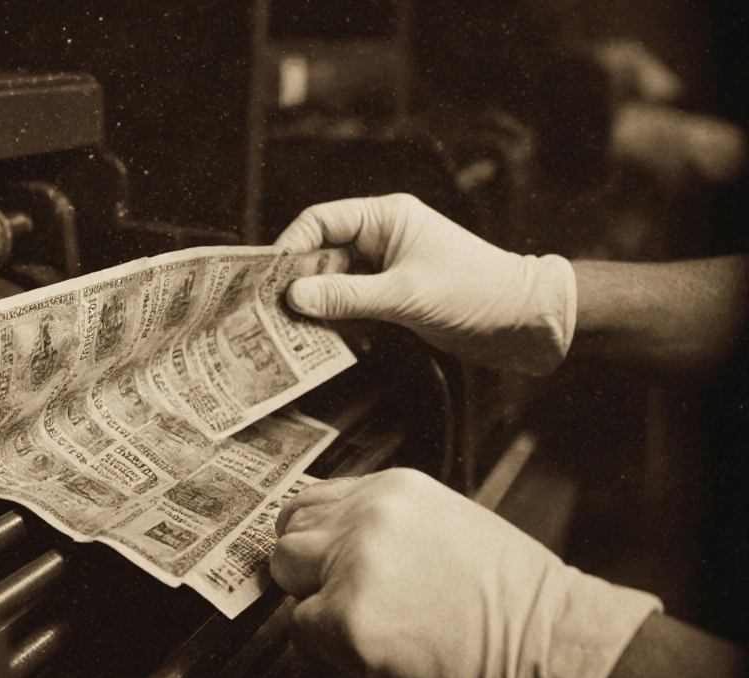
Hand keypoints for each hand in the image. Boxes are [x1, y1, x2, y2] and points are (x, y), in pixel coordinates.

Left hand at [271, 469, 661, 677]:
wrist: (552, 644)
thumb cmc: (516, 600)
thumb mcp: (449, 526)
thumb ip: (390, 524)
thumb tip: (343, 541)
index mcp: (393, 490)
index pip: (315, 497)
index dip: (315, 533)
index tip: (319, 556)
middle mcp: (367, 517)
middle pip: (290, 529)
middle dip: (305, 564)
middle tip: (333, 594)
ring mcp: (353, 565)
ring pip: (285, 570)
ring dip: (308, 597)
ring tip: (353, 620)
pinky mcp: (346, 618)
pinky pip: (299, 626)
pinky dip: (323, 643)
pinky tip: (367, 647)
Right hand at [274, 194, 576, 375]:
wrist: (526, 322)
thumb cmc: (476, 293)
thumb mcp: (406, 295)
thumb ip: (347, 297)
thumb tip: (294, 296)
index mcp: (386, 218)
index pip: (320, 221)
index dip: (291, 247)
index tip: (270, 279)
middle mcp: (382, 238)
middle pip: (321, 254)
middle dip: (298, 282)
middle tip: (271, 313)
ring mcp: (386, 269)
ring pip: (333, 283)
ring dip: (316, 306)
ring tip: (292, 332)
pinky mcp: (392, 298)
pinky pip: (350, 305)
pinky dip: (336, 321)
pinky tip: (323, 341)